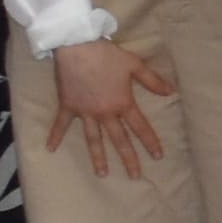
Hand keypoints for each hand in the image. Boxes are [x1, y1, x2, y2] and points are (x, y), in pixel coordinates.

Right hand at [46, 37, 173, 180]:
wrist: (78, 46)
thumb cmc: (107, 55)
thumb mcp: (134, 65)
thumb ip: (153, 80)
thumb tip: (171, 92)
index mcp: (122, 103)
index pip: (140, 127)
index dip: (150, 141)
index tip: (158, 156)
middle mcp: (105, 112)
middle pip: (119, 140)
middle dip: (128, 159)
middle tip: (134, 176)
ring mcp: (85, 112)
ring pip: (93, 139)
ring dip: (97, 157)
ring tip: (102, 174)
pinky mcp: (68, 106)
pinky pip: (61, 124)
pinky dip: (55, 135)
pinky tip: (50, 149)